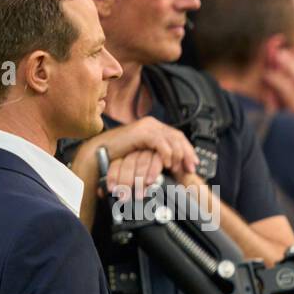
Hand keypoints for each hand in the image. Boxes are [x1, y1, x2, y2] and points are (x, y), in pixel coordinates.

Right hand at [82, 117, 197, 197]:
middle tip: (190, 169)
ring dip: (178, 156)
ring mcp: (147, 127)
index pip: (178, 137)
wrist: (100, 153)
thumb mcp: (144, 155)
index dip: (188, 151)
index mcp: (154, 128)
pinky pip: (161, 143)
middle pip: (178, 137)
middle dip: (187, 154)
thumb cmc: (119, 156)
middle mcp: (152, 124)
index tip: (193, 165)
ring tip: (176, 169)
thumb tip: (176, 165)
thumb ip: (158, 155)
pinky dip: (166, 154)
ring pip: (172, 140)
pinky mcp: (141, 132)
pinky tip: (166, 164)